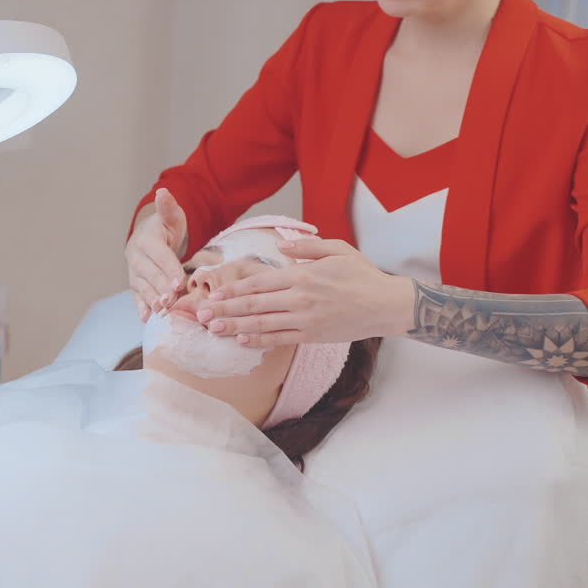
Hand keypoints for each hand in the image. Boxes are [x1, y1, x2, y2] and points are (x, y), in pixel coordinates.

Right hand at [125, 188, 188, 321]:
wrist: (153, 236)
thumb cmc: (167, 227)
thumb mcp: (172, 216)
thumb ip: (168, 207)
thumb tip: (163, 192)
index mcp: (147, 239)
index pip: (158, 255)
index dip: (168, 269)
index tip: (179, 282)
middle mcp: (136, 255)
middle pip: (148, 273)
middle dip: (160, 287)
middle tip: (171, 300)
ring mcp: (133, 270)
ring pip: (141, 286)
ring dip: (150, 299)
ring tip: (161, 310)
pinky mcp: (134, 282)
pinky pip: (136, 295)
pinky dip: (140, 306)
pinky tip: (146, 318)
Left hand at [195, 238, 416, 346]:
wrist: (386, 304)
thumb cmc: (362, 275)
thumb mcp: (337, 249)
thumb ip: (306, 248)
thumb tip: (280, 248)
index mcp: (302, 276)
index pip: (258, 283)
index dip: (232, 290)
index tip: (212, 294)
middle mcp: (299, 299)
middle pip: (253, 305)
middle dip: (225, 310)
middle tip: (202, 316)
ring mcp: (305, 320)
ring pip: (262, 324)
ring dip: (235, 327)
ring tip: (214, 330)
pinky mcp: (312, 336)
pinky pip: (280, 339)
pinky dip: (259, 340)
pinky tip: (242, 340)